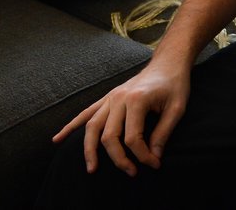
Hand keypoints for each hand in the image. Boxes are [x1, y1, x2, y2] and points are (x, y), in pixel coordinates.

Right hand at [51, 61, 190, 176]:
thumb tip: (153, 157)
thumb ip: (164, 133)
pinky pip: (85, 113)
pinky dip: (70, 126)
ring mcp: (110, 98)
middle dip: (119, 158)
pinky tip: (58, 139)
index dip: (142, 155)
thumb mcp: (177, 108)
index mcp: (136, 100)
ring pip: (92, 127)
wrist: (168, 63)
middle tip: (132, 173)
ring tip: (92, 169)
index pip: (132, 137)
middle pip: (109, 136)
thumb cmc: (175, 85)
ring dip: (89, 150)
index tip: (154, 163)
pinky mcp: (107, 98)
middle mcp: (119, 98)